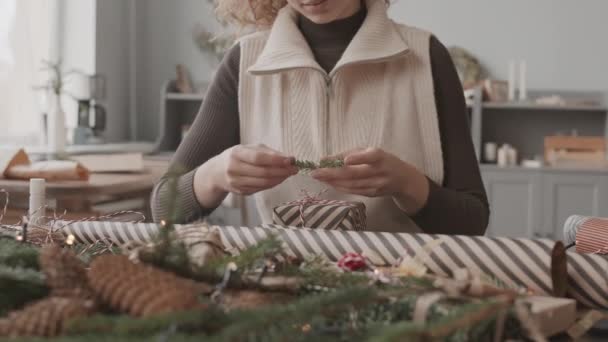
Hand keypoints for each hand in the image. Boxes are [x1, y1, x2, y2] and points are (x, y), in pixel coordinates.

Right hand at [195, 144, 296, 206]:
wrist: (217, 172)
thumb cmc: (238, 156)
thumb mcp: (249, 148)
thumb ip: (269, 152)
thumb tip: (289, 158)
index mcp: (236, 153)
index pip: (258, 158)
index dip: (276, 160)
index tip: (291, 160)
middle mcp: (234, 169)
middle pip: (263, 172)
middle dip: (282, 171)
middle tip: (295, 168)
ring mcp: (236, 183)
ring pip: (264, 183)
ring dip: (280, 179)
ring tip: (289, 173)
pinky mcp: (241, 192)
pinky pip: (261, 188)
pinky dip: (273, 184)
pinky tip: (280, 179)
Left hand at [310, 148, 429, 213]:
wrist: (403, 179)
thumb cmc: (382, 161)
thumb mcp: (370, 151)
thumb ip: (350, 153)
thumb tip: (325, 159)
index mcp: (381, 157)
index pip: (371, 157)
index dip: (358, 158)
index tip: (345, 160)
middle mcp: (380, 172)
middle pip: (355, 173)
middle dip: (333, 173)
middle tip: (315, 172)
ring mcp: (377, 185)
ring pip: (352, 184)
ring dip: (333, 182)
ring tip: (318, 177)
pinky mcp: (373, 194)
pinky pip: (353, 191)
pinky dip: (339, 187)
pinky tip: (329, 184)